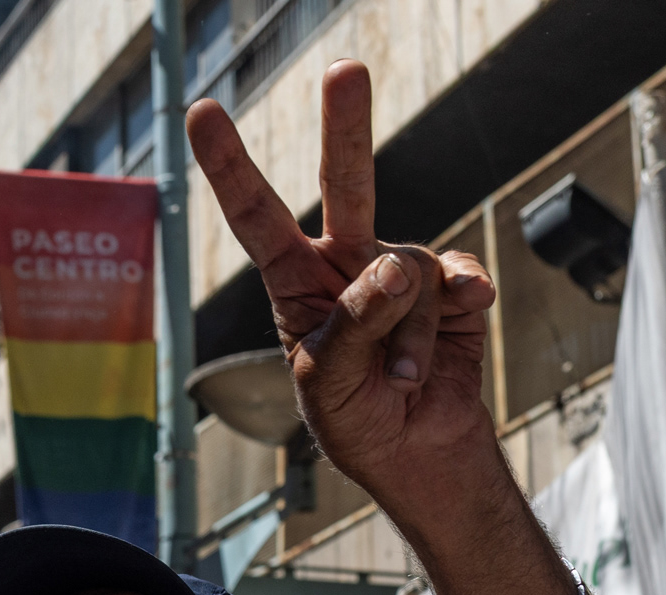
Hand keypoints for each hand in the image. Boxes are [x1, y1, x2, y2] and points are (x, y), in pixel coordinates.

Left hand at [186, 61, 497, 510]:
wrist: (416, 451)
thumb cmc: (353, 417)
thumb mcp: (328, 383)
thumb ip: (353, 323)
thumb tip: (395, 265)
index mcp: (295, 282)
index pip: (257, 217)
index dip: (230, 167)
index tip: (203, 115)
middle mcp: (346, 264)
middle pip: (345, 184)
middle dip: (346, 127)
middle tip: (346, 71)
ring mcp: (400, 271)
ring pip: (409, 272)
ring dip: (408, 334)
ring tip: (400, 377)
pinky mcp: (450, 287)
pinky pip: (458, 277)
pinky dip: (459, 304)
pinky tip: (462, 318)